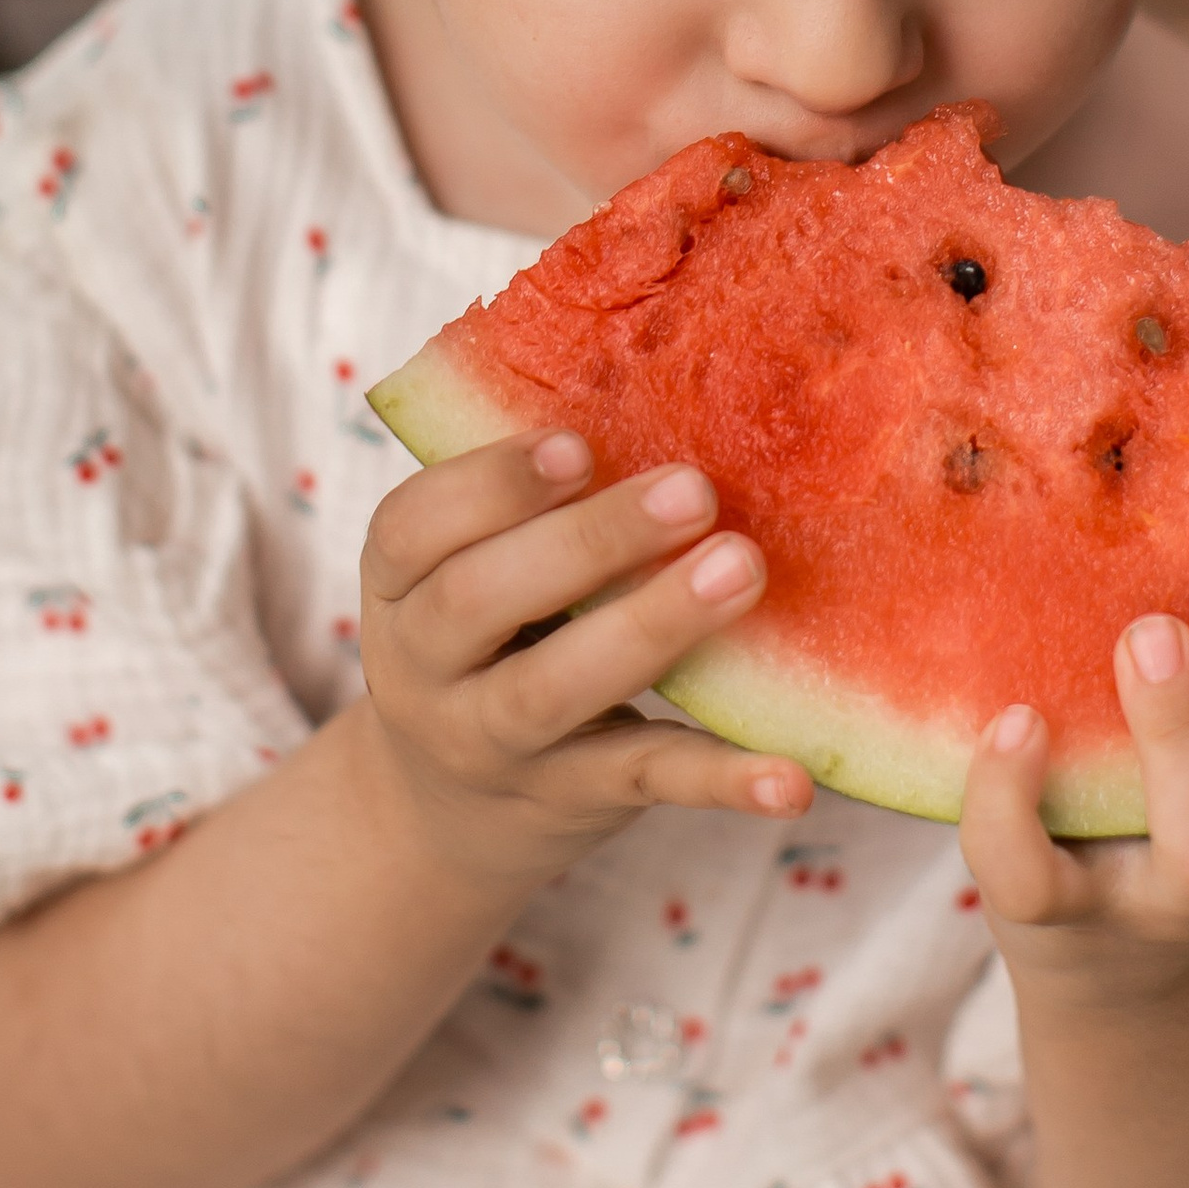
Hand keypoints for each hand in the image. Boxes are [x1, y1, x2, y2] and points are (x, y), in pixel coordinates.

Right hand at [356, 433, 811, 882]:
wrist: (445, 813)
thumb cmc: (487, 637)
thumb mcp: (466, 568)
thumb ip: (523, 501)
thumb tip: (649, 375)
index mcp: (397, 585)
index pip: (410, 528)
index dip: (489, 484)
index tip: (577, 443)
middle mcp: (426, 669)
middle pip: (478, 602)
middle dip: (586, 541)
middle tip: (693, 489)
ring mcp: (491, 745)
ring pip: (554, 691)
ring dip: (651, 627)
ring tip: (742, 568)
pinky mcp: (569, 802)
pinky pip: (645, 785)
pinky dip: (721, 782)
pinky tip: (792, 779)